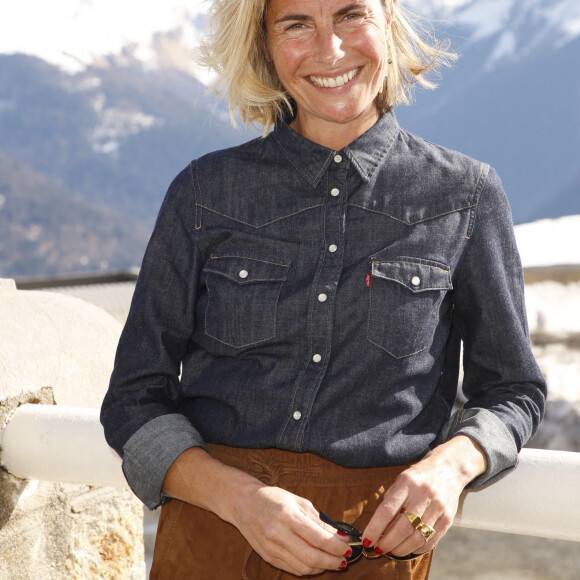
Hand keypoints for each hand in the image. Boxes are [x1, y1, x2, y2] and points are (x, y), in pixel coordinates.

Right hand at [231, 484, 350, 575]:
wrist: (243, 503)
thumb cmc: (273, 498)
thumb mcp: (298, 502)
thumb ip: (319, 521)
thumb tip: (340, 535)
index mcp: (288, 516)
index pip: (318, 538)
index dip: (336, 546)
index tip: (349, 547)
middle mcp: (278, 534)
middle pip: (312, 557)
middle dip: (333, 561)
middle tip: (345, 559)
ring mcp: (272, 548)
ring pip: (304, 567)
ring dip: (323, 567)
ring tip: (334, 561)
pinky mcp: (268, 557)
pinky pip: (293, 569)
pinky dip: (309, 569)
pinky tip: (317, 563)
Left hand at [362, 436, 486, 556]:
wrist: (448, 468)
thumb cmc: (418, 477)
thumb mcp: (401, 480)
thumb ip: (390, 501)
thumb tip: (378, 529)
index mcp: (407, 482)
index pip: (387, 510)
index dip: (375, 528)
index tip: (366, 540)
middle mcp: (423, 494)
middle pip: (402, 527)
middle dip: (387, 542)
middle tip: (378, 548)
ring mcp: (437, 507)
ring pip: (416, 537)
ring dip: (400, 549)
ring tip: (391, 551)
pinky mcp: (448, 518)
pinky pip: (430, 541)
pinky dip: (416, 550)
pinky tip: (408, 549)